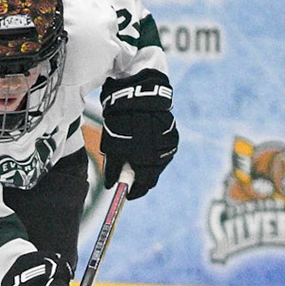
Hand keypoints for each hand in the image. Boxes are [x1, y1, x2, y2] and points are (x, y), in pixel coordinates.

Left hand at [99, 70, 176, 197]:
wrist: (139, 91)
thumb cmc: (122, 120)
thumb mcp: (112, 145)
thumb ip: (113, 168)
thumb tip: (111, 185)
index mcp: (148, 161)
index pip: (144, 185)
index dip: (135, 191)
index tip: (127, 194)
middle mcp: (162, 155)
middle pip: (152, 176)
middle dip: (140, 177)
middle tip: (128, 175)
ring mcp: (170, 144)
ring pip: (158, 162)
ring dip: (147, 163)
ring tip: (134, 154)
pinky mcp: (173, 133)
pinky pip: (163, 149)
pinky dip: (153, 150)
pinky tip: (144, 142)